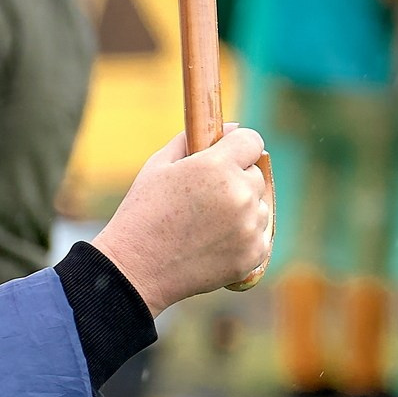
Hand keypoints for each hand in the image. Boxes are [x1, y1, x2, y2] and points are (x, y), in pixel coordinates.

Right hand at [91, 128, 274, 313]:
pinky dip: (244, 237)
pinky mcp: (253, 254)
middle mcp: (240, 194)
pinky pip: (260, 235)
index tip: (228, 155)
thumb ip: (193, 139)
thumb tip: (228, 128)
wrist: (137, 269)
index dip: (239, 146)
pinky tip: (215, 241)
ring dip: (242, 210)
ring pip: (260, 206)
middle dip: (236, 180)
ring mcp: (249, 226)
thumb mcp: (159, 165)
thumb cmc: (143, 213)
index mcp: (217, 167)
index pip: (252, 141)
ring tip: (206, 223)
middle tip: (205, 198)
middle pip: (256, 175)